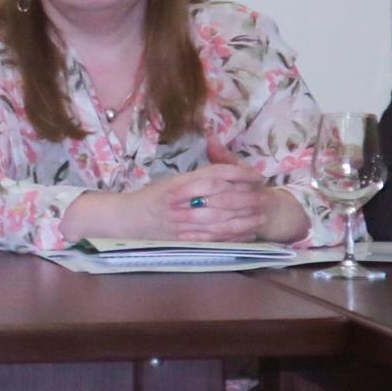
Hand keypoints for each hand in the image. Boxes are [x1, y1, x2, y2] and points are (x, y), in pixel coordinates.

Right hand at [131, 163, 271, 241]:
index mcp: (180, 183)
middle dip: (246, 199)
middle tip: (265, 197)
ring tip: (261, 218)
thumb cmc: (150, 198)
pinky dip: (231, 237)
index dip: (239, 175)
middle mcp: (182, 202)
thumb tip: (219, 150)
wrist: (126, 220)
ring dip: (244, 220)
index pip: (215, 176)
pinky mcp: (184, 240)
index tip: (256, 176)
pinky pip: (212, 239)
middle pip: (222, 199)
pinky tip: (246, 234)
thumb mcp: (172, 180)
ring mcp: (183, 223)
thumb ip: (198, 173)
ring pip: (220, 221)